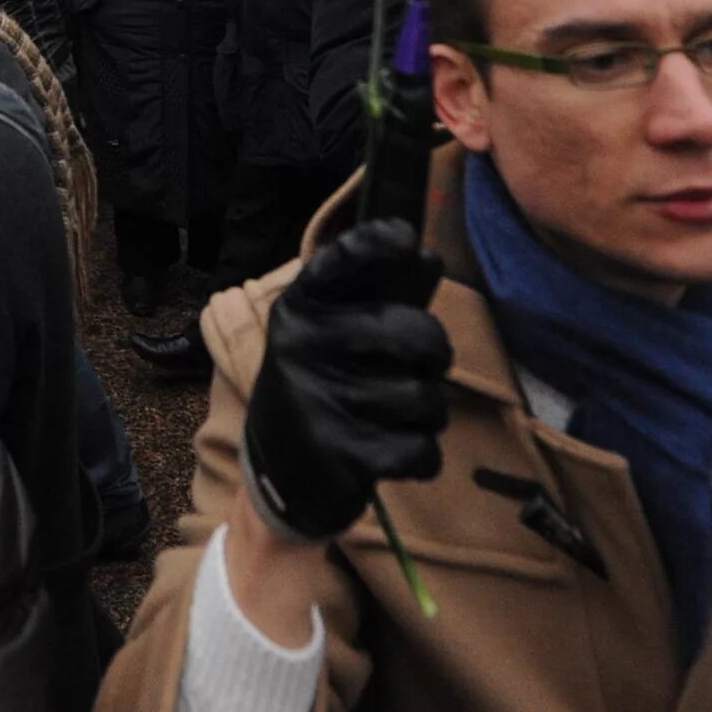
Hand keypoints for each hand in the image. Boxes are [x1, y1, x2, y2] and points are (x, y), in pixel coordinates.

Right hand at [240, 218, 450, 543]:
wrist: (276, 471)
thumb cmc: (323, 383)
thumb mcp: (338, 331)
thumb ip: (384, 296)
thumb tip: (429, 258)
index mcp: (302, 306)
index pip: (343, 258)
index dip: (382, 242)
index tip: (408, 239)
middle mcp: (303, 344)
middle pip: (418, 334)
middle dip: (435, 355)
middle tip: (420, 367)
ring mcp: (318, 399)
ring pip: (426, 399)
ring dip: (427, 414)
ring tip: (395, 415)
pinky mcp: (339, 454)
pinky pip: (423, 450)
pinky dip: (421, 457)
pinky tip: (392, 451)